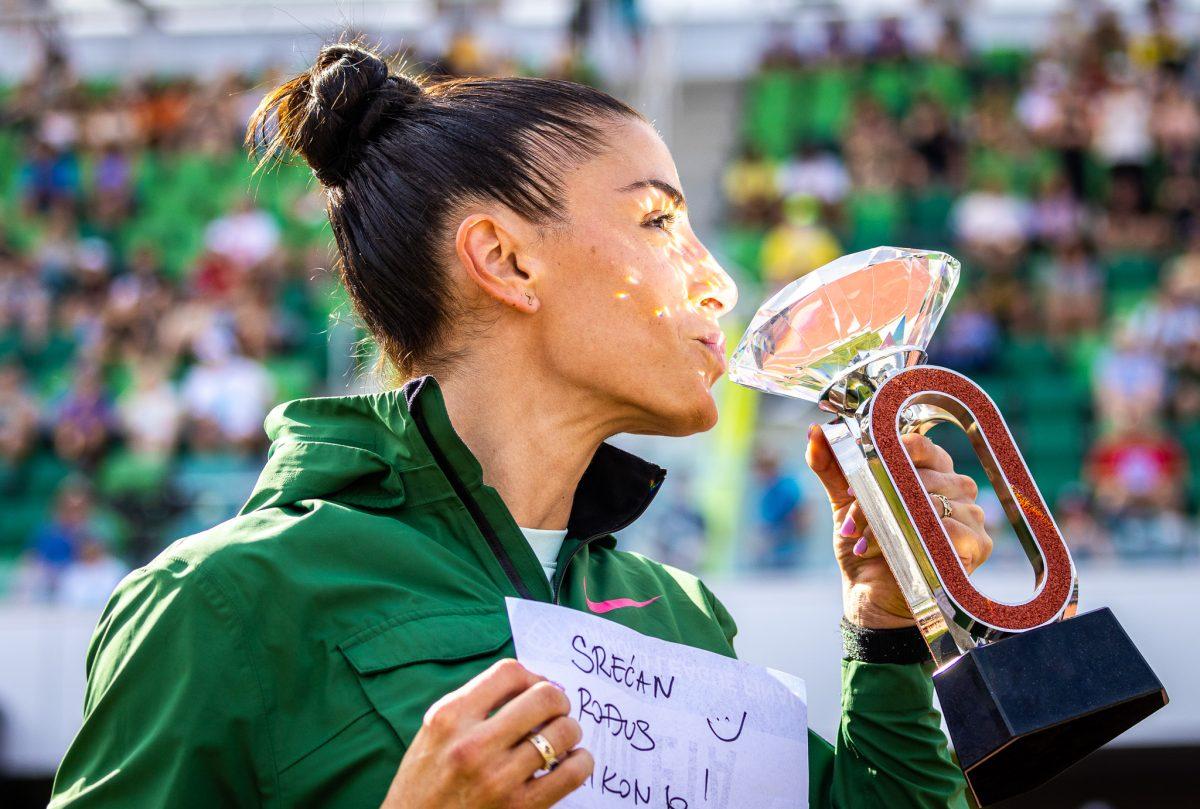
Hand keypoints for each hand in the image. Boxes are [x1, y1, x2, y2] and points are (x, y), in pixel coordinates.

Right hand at [381, 658, 592, 808]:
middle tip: (555, 711)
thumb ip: (474, 704)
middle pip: (544, 697)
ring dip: (570, 730)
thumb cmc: (424, 782)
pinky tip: (571, 761)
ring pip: (563, 732)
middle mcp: (474, 745)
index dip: (532, 675)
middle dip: (558, 700)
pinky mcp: (519, 808)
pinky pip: (571, 773)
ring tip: (562, 738)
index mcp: (450, 717)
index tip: (535, 688)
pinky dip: (581, 762)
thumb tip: (531, 685)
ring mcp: (498, 778)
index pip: (509, 673)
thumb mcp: (434, 732)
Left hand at [806, 426, 993, 629]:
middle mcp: (956, 486)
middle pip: (918, 474)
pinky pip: (950, 528)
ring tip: (863, 539)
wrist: (871, 594)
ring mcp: (971, 514)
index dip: (883, 457)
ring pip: (930, 500)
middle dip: (878, 495)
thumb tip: (816, 431)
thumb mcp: (844, 501)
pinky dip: (916, 537)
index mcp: (930, 467)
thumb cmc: (865, 544)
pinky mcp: (977, 544)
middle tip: (851, 518)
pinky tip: (894, 550)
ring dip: (890, 519)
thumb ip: (831, 465)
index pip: (916, 444)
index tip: (854, 481)